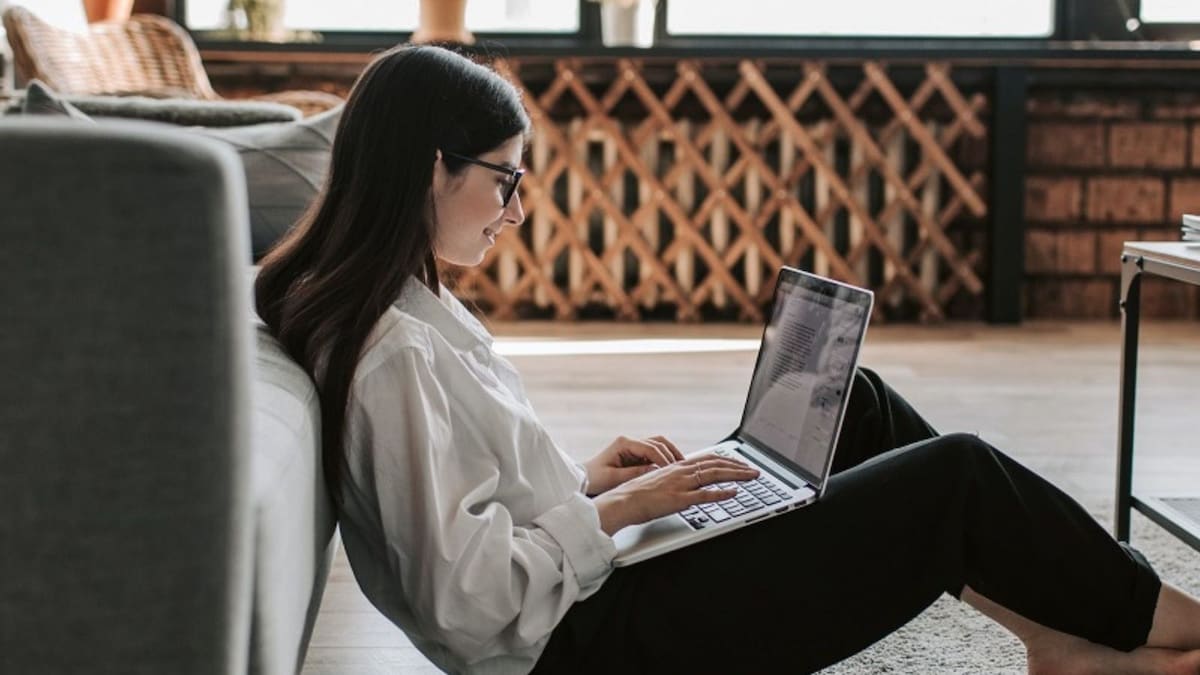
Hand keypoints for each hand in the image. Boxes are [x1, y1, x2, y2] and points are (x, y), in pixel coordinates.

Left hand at [583, 435, 685, 495]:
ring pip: (658, 445)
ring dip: (670, 454)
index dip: (663, 458)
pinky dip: (664, 459)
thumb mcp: (614, 478)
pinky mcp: (635, 454)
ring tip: (681, 467)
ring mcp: (633, 447)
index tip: (672, 470)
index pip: (650, 447)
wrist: (583, 479)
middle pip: (658, 442)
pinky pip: (654, 453)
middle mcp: (629, 442)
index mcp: (623, 444)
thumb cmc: (595, 478)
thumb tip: (655, 470)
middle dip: (671, 454)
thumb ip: (635, 474)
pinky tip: (672, 469)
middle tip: (682, 468)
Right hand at [592, 455, 759, 535]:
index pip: (707, 459)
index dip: (726, 460)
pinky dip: (722, 493)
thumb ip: (673, 482)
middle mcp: (680, 472)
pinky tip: (734, 493)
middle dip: (738, 466)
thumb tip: (686, 485)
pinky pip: (704, 495)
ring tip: (752, 477)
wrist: (621, 502)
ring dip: (736, 475)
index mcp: (675, 467)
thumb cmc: (634, 496)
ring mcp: (680, 485)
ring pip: (714, 475)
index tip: (740, 463)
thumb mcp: (657, 483)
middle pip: (715, 464)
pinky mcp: (678, 499)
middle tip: (754, 470)